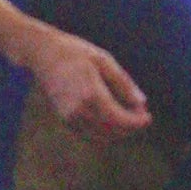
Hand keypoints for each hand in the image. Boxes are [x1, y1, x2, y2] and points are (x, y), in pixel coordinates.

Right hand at [25, 25, 151, 145]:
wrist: (42, 53)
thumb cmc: (75, 52)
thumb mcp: (103, 60)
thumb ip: (123, 83)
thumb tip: (142, 102)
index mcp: (91, 94)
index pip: (120, 120)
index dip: (137, 122)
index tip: (148, 117)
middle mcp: (79, 110)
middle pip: (112, 131)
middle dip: (130, 128)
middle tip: (141, 116)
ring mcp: (70, 117)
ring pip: (101, 137)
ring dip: (117, 132)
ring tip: (128, 117)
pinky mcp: (64, 119)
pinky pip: (89, 134)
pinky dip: (104, 132)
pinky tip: (111, 119)